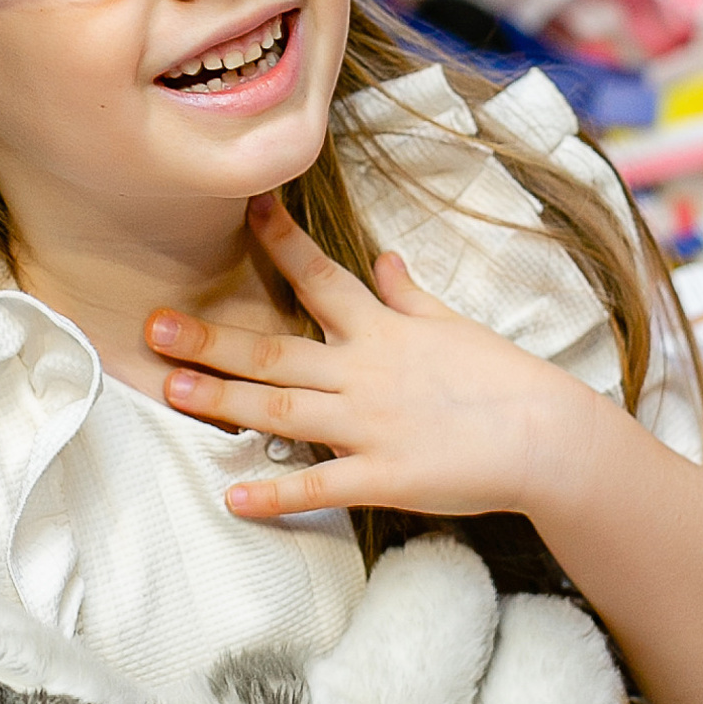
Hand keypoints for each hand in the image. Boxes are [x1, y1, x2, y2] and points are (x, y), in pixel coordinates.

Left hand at [147, 194, 599, 523]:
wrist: (548, 436)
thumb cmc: (502, 379)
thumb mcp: (452, 324)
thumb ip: (407, 295)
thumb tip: (382, 260)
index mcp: (382, 330)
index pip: (320, 277)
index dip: (281, 242)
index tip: (245, 207)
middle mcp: (365, 371)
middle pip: (276, 350)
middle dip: (213, 338)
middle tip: (154, 326)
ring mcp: (371, 425)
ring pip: (284, 410)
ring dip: (225, 401)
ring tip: (172, 389)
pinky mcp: (384, 476)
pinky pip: (322, 486)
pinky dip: (277, 494)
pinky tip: (232, 496)